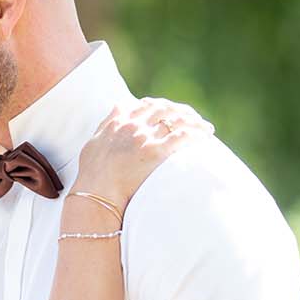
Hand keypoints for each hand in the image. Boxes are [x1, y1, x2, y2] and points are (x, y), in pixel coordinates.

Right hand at [74, 98, 212, 212]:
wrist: (97, 193)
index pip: (146, 105)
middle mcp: (133, 126)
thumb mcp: (93, 142)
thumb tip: (118, 105)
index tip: (173, 111)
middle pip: (165, 109)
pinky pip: (182, 136)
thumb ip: (107, 122)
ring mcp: (144, 138)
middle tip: (195, 120)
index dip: (163, 106)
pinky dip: (196, 133)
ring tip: (207, 129)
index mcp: (119, 122)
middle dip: (183, 112)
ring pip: (177, 120)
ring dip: (195, 122)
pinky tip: (205, 137)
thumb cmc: (93, 174)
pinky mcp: (156, 152)